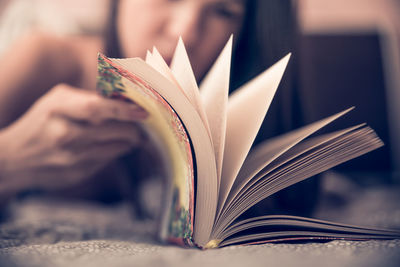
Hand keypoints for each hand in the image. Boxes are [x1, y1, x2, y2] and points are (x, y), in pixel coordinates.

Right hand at [0, 84, 147, 192]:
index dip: (123, 110)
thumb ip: (87, 98)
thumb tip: (124, 101)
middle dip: (134, 129)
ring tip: (127, 135)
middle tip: (141, 125)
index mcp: (58, 110)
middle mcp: (65, 135)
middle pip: (115, 131)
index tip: (142, 111)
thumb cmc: (41, 122)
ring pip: (117, 148)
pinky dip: (113, 152)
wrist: (14, 159)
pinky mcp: (78, 174)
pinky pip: (108, 161)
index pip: (97, 108)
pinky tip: (105, 147)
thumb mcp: (56, 101)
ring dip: (128, 141)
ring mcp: (72, 158)